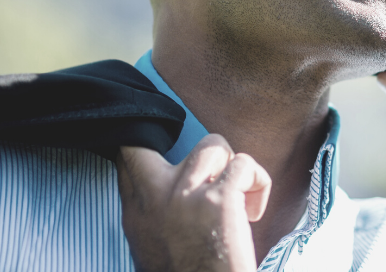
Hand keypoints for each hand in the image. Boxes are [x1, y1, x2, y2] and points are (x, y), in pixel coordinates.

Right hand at [116, 134, 271, 271]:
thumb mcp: (153, 246)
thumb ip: (156, 213)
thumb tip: (174, 187)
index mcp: (136, 213)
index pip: (127, 156)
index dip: (147, 146)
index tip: (172, 158)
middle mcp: (153, 198)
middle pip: (148, 141)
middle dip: (174, 149)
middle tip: (209, 172)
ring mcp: (185, 194)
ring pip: (213, 145)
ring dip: (232, 166)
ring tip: (238, 196)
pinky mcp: (219, 200)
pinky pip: (245, 164)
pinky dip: (258, 183)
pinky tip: (253, 211)